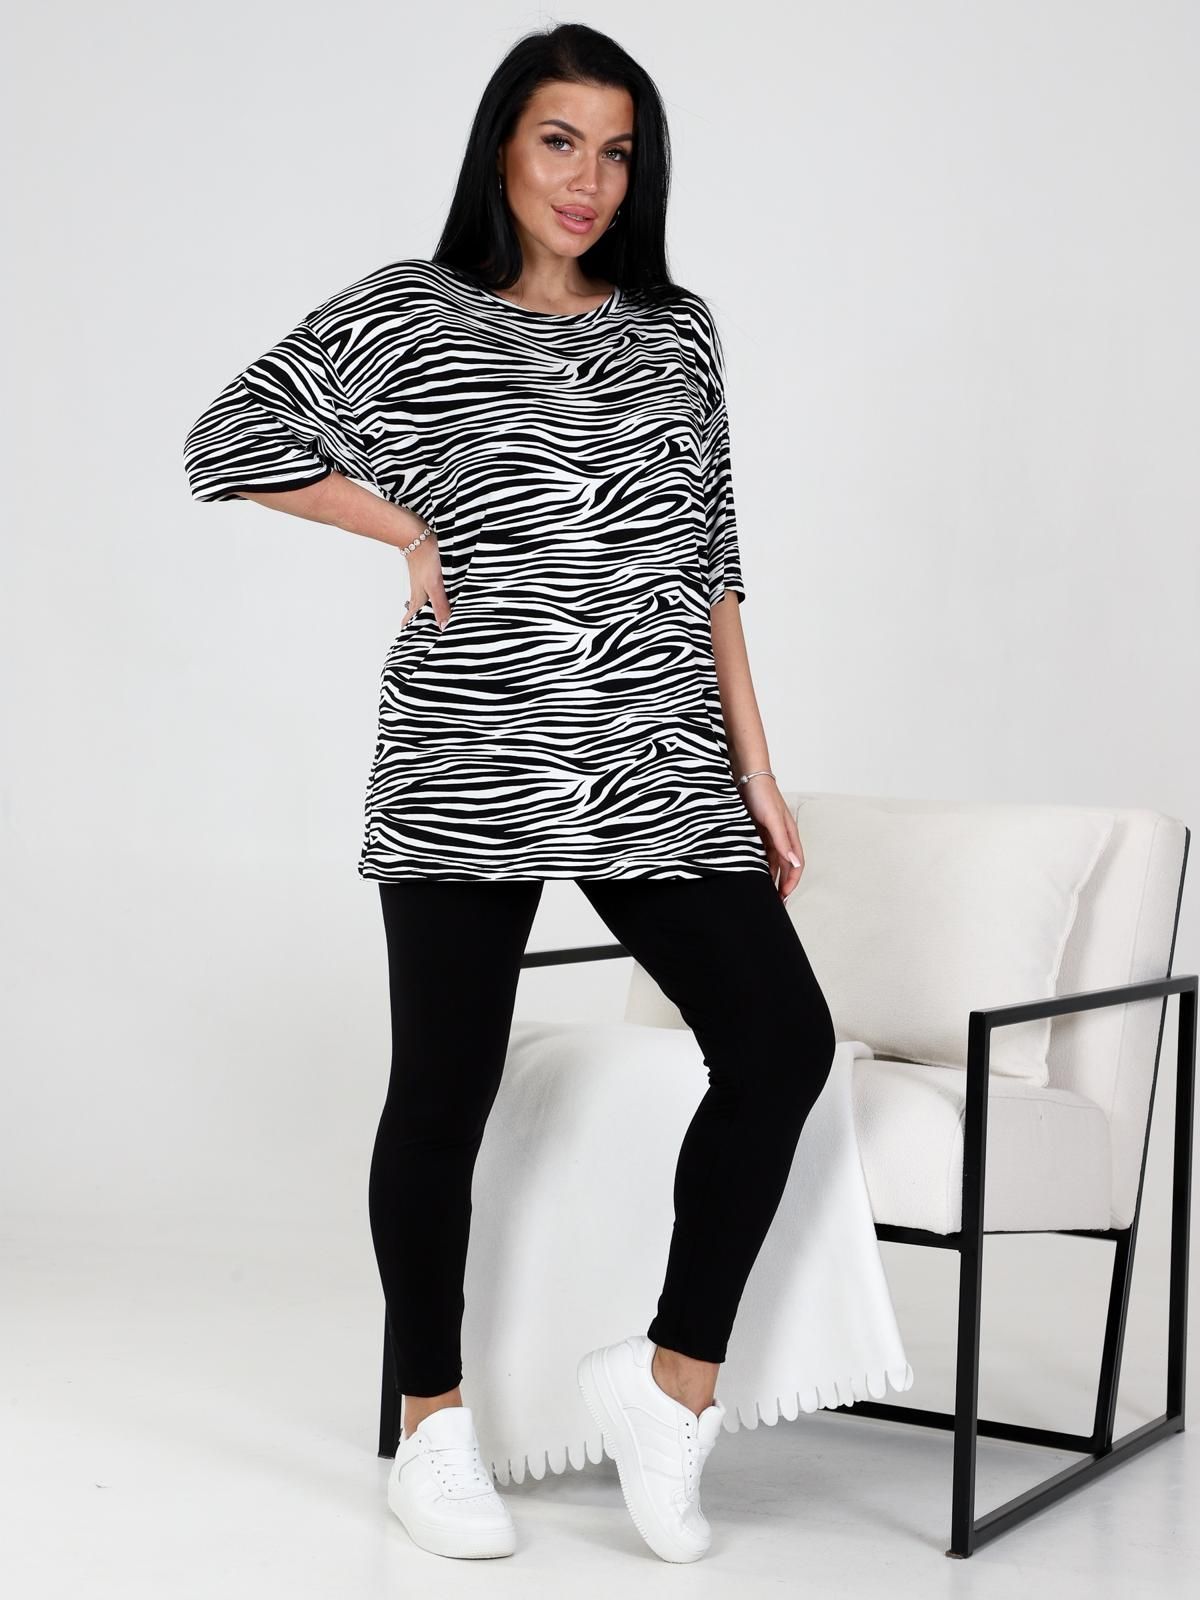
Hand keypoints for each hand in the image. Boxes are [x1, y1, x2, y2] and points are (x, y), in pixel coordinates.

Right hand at [397, 515, 451, 630]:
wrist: (417, 534)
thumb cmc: (425, 558)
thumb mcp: (435, 585)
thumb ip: (440, 605)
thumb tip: (443, 626)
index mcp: (418, 599)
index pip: (410, 620)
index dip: (410, 631)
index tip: (410, 643)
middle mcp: (418, 593)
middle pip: (416, 612)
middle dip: (420, 623)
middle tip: (424, 634)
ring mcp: (421, 583)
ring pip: (422, 601)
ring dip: (427, 610)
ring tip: (433, 619)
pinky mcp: (426, 574)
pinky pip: (428, 590)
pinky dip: (433, 597)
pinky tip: (440, 595)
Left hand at [737, 774, 804, 902]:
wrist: (746, 776)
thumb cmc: (762, 794)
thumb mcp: (772, 819)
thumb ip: (782, 842)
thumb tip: (794, 863)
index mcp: (790, 834)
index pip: (796, 864)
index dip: (792, 882)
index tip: (784, 897)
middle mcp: (781, 837)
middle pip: (785, 866)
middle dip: (783, 884)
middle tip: (776, 902)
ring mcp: (769, 835)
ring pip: (772, 862)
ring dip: (771, 877)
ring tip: (765, 892)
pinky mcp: (757, 832)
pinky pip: (761, 854)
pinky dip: (760, 866)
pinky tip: (753, 874)